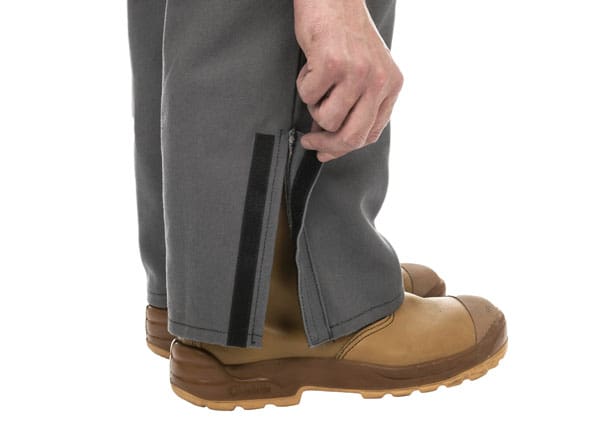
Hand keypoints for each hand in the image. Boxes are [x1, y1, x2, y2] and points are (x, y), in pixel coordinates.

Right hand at [294, 0, 403, 161]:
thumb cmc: (344, 33)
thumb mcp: (366, 70)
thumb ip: (358, 104)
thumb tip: (332, 138)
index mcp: (391, 85)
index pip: (370, 134)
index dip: (344, 149)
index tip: (326, 151)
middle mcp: (379, 81)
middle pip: (351, 137)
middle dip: (326, 144)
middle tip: (310, 140)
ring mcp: (357, 73)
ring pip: (326, 118)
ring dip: (313, 105)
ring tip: (317, 80)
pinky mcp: (333, 64)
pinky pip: (308, 96)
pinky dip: (303, 84)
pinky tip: (311, 65)